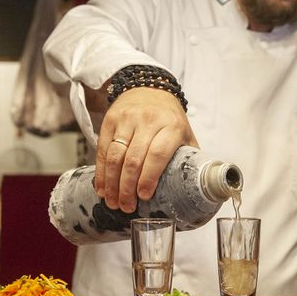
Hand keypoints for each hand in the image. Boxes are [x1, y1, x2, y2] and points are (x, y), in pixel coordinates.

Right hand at [95, 87, 197, 212]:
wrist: (148, 89)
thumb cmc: (169, 118)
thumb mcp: (185, 133)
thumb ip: (188, 158)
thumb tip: (195, 189)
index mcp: (171, 126)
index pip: (158, 154)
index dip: (149, 178)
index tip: (144, 196)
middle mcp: (148, 120)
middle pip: (134, 159)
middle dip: (127, 187)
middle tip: (126, 207)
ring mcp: (127, 119)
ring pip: (115, 156)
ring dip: (112, 183)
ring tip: (113, 202)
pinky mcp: (110, 120)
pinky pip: (103, 149)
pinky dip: (101, 171)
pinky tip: (102, 187)